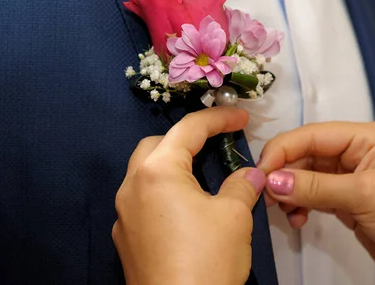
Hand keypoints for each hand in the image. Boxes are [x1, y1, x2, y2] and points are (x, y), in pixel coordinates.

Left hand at [112, 107, 265, 284]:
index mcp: (156, 171)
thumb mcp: (234, 216)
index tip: (242, 116)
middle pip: (157, 146)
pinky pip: (143, 202)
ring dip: (174, 168)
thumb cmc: (207, 259)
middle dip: (187, 141)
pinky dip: (165, 196)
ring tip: (205, 180)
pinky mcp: (125, 239)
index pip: (188, 129)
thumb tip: (251, 174)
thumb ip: (242, 185)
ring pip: (146, 174)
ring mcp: (123, 215)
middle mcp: (131, 186)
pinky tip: (187, 213)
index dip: (218, 118)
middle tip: (217, 147)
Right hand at [258, 121, 374, 284]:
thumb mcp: (362, 197)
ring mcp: (350, 176)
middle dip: (284, 174)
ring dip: (290, 192)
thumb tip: (270, 180)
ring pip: (306, 175)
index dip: (282, 150)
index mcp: (366, 137)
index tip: (259, 173)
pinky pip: (312, 195)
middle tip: (266, 197)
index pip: (312, 135)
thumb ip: (314, 186)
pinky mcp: (346, 200)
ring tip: (283, 212)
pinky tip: (297, 220)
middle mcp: (356, 151)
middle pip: (306, 154)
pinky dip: (300, 205)